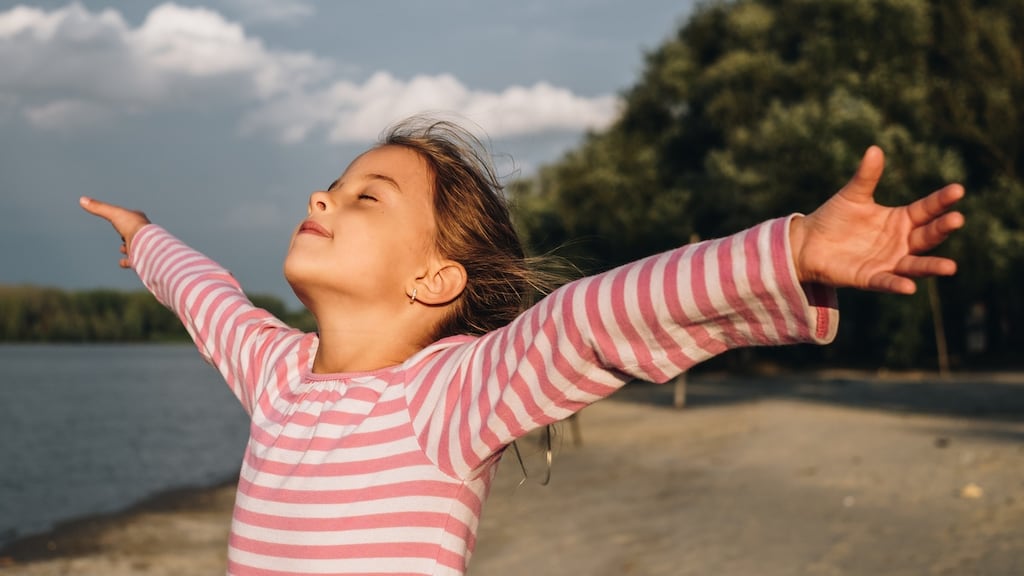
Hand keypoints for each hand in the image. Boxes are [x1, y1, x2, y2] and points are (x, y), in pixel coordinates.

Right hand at [80, 196, 150, 267]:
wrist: (144, 243)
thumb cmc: (131, 225)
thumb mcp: (113, 213)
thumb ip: (98, 207)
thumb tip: (82, 199)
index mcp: (138, 221)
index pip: (131, 217)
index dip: (126, 217)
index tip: (123, 217)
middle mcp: (141, 233)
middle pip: (133, 233)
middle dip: (127, 233)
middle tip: (123, 234)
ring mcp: (140, 246)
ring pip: (134, 246)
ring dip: (128, 247)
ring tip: (123, 248)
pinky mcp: (138, 258)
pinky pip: (132, 261)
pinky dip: (126, 262)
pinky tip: (122, 262)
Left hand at [789, 146, 964, 294]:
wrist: (808, 243)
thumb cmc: (835, 218)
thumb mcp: (853, 195)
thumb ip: (866, 176)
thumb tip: (874, 149)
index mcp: (901, 220)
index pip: (927, 209)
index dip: (942, 200)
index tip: (958, 189)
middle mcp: (901, 242)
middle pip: (927, 236)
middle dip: (942, 229)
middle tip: (957, 219)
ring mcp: (889, 262)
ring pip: (915, 264)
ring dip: (931, 266)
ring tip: (950, 267)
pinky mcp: (871, 278)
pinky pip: (887, 282)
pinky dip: (897, 284)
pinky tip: (909, 287)